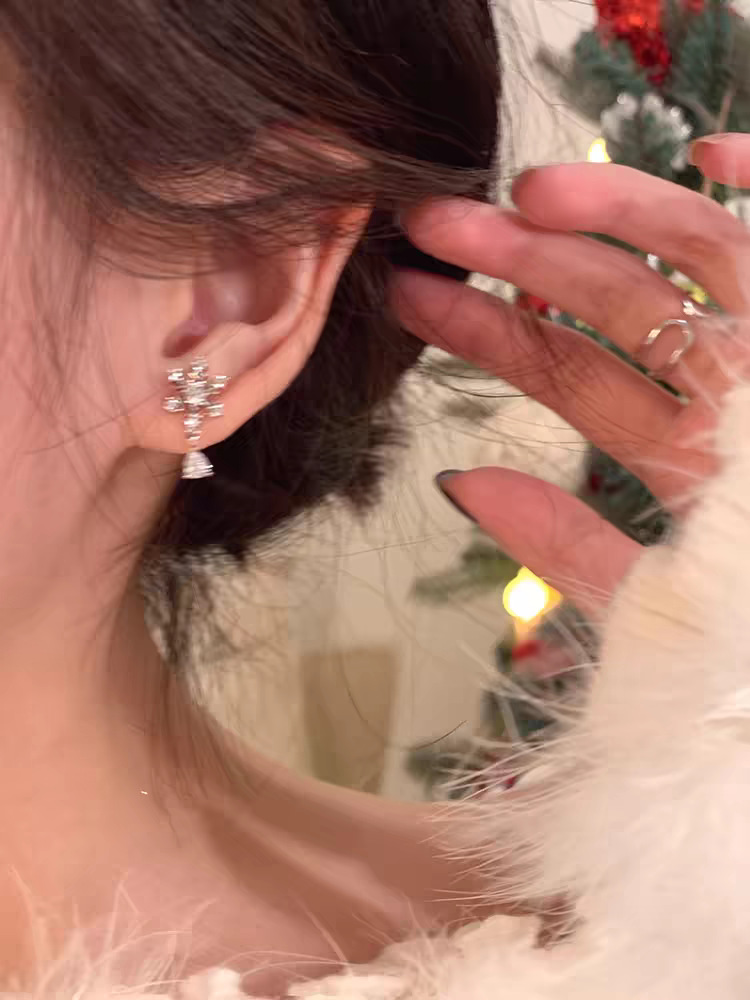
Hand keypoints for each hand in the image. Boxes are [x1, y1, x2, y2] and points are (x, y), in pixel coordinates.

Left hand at [392, 133, 749, 613]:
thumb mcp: (653, 604)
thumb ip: (561, 542)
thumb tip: (456, 481)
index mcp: (688, 451)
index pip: (571, 373)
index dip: (490, 332)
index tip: (416, 298)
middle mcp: (738, 394)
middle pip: (614, 306)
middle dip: (523, 259)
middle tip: (432, 223)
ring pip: (696, 258)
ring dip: (614, 213)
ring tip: (526, 189)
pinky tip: (714, 150)